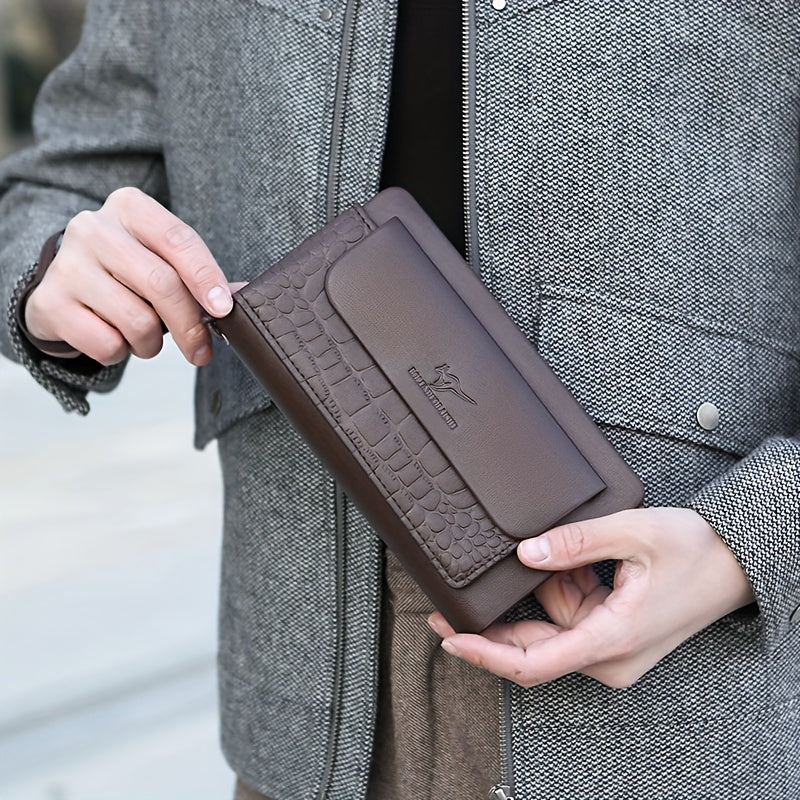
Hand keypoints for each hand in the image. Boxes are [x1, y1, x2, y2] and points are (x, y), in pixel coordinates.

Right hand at [24, 187, 234, 365]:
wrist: (63, 287)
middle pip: (161, 284)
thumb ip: (200, 277)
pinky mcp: (50, 302)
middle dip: (190, 325)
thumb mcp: (162, 260)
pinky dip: (120, 352)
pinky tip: (113, 336)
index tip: (224, 309)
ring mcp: (67, 264)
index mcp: (130, 207)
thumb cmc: (126, 273)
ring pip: (137, 321)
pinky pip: (107, 344)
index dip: (206, 278)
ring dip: (151, 343)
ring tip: (143, 335)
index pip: (179, 240)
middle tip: (201, 350)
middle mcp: (94, 228)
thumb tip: (242, 296)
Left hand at [428, 507, 754, 687]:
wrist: (735, 562)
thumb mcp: (632, 533)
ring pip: (551, 625)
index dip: (485, 655)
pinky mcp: (612, 636)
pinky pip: (570, 616)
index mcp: (611, 639)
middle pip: (533, 648)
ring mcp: (610, 649)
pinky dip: (563, 589)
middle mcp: (608, 656)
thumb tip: (525, 554)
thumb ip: (575, 542)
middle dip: (495, 624)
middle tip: (450, 602)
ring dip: (545, 591)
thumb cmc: (694, 551)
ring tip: (572, 554)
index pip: (532, 664)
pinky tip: (576, 564)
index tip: (451, 639)